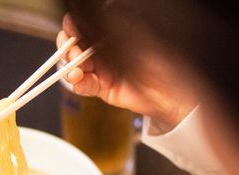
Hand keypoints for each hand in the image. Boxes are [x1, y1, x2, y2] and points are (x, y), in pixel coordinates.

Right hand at [57, 14, 196, 127]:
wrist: (170, 92)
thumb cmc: (158, 60)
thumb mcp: (130, 34)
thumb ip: (104, 25)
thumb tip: (81, 17)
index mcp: (109, 30)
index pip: (82, 24)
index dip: (72, 28)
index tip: (72, 32)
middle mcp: (103, 48)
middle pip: (73, 45)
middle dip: (68, 48)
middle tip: (74, 54)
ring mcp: (102, 68)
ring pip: (74, 65)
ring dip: (70, 67)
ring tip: (77, 71)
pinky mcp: (102, 87)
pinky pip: (82, 85)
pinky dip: (77, 83)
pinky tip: (80, 80)